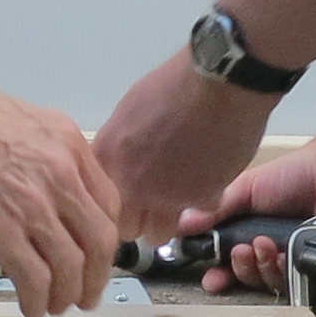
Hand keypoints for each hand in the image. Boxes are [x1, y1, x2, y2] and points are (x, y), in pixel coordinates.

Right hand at [0, 44, 121, 316]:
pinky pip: (36, 279)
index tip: (95, 253)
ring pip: (72, 266)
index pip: (107, 202)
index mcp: (65, 142)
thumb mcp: (14, 122)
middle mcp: (59, 173)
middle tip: (87, 293)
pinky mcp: (0, 233)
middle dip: (97, 276)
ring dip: (67, 295)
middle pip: (100, 240)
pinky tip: (30, 305)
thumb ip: (39, 157)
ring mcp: (32, 205)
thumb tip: (42, 193)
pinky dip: (37, 300)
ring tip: (55, 305)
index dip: (103, 237)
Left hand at [95, 52, 281, 240]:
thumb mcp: (130, 110)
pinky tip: (211, 176)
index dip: (112, 203)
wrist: (220, 82)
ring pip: (158, 234)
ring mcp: (165, 197)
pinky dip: (206, 198)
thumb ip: (121, 146)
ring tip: (179, 196)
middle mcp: (130, 185)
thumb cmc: (174, 84)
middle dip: (137, 219)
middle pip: (125, 228)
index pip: (96, 201)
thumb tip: (122, 161)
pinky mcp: (200, 200)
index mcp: (107, 159)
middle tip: (151, 203)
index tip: (125, 198)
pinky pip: (200, 211)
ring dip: (167, 219)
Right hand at [175, 143, 315, 295]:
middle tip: (240, 250)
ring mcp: (289, 260)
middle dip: (237, 269)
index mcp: (247, 233)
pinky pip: (290, 283)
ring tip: (262, 245)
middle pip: (243, 278)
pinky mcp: (310, 267)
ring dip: (257, 268)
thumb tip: (182, 222)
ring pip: (264, 283)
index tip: (209, 277)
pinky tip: (278, 253)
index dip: (216, 274)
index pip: (225, 262)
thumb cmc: (295, 175)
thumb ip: (215, 208)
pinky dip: (279, 271)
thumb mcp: (245, 189)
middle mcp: (267, 250)